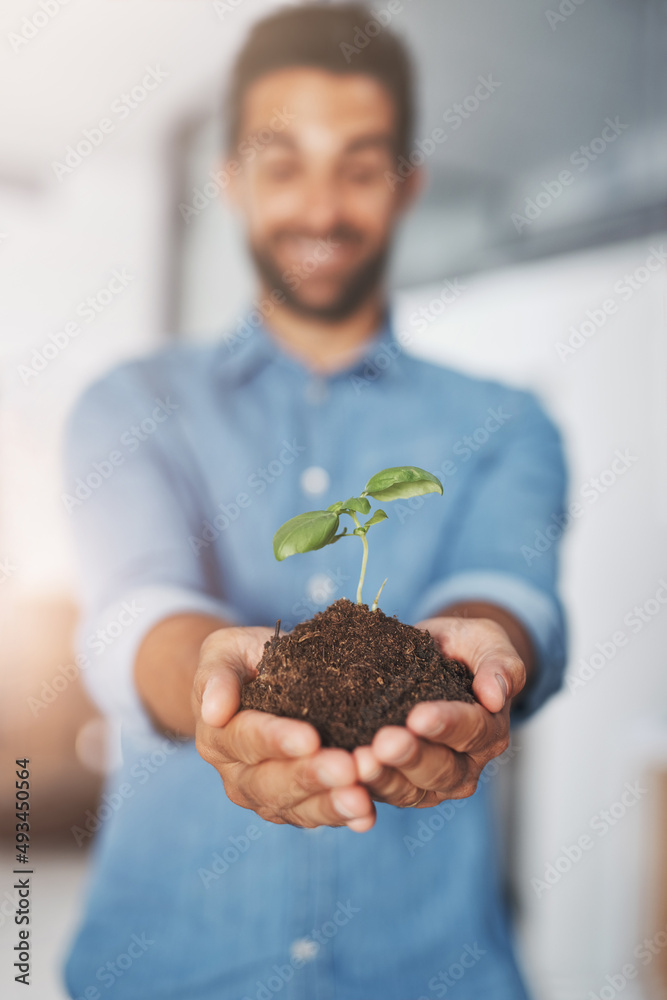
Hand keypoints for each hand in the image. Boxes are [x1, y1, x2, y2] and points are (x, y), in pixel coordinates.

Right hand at [192, 626, 375, 831]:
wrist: (256, 681)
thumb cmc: (243, 659)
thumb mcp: (225, 652)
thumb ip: (218, 676)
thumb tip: (214, 710)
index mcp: (219, 737)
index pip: (246, 740)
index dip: (277, 740)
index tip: (309, 738)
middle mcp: (238, 776)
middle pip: (272, 783)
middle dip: (311, 777)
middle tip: (346, 769)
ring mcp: (267, 797)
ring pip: (297, 808)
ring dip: (331, 804)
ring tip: (361, 800)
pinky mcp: (296, 807)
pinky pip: (319, 816)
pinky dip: (344, 817)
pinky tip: (367, 816)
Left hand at [352, 616, 524, 808]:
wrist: (433, 655)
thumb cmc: (461, 646)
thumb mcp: (485, 641)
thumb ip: (498, 662)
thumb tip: (496, 694)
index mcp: (490, 729)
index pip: (472, 730)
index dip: (447, 724)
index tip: (419, 716)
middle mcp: (466, 763)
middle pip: (442, 769)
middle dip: (411, 757)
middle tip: (383, 743)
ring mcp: (433, 780)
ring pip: (412, 790)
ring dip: (384, 778)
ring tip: (359, 762)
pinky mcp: (402, 785)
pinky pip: (384, 793)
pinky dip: (364, 788)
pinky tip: (344, 773)